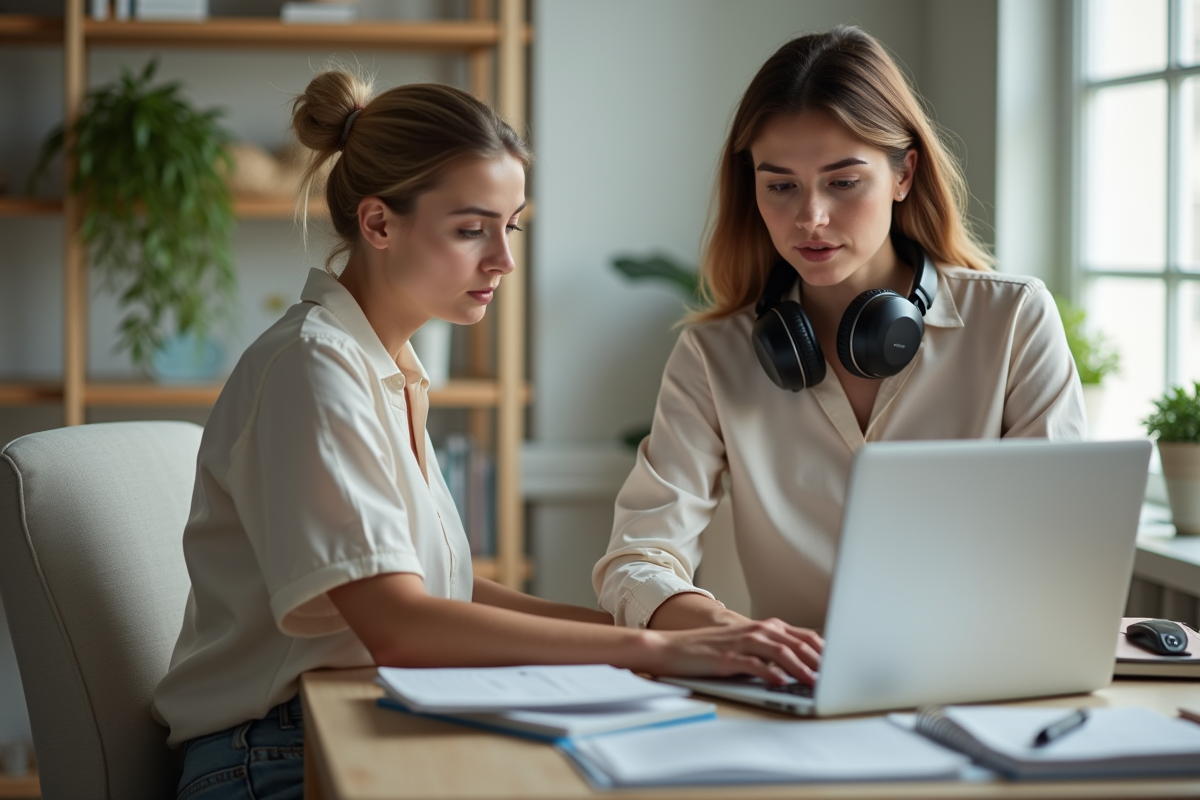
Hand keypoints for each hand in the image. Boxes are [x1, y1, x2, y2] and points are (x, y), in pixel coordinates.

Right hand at [643, 618, 822, 684]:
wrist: (675, 647)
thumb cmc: (712, 650)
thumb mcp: (747, 646)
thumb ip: (773, 652)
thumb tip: (805, 667)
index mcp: (765, 628)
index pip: (804, 637)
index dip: (825, 652)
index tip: (843, 666)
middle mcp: (757, 631)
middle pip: (796, 643)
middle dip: (819, 661)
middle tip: (837, 677)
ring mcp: (742, 642)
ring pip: (779, 652)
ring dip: (800, 668)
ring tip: (815, 682)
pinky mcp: (727, 657)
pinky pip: (753, 664)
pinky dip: (770, 674)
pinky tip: (781, 683)